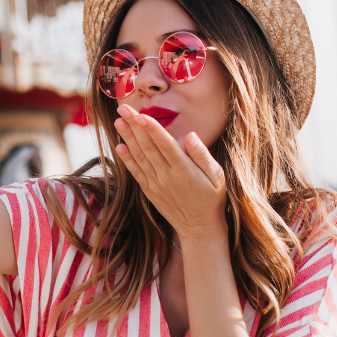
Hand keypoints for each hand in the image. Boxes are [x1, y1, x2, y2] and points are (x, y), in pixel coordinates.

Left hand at [114, 104, 226, 239]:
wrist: (200, 228)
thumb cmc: (211, 198)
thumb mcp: (217, 176)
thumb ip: (202, 155)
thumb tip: (189, 135)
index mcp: (184, 170)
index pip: (165, 145)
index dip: (152, 130)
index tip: (141, 115)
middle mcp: (167, 176)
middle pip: (148, 147)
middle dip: (134, 127)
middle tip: (123, 108)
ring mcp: (156, 184)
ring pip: (140, 157)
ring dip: (128, 138)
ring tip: (118, 122)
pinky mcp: (150, 191)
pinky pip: (137, 173)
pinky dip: (127, 160)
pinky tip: (120, 147)